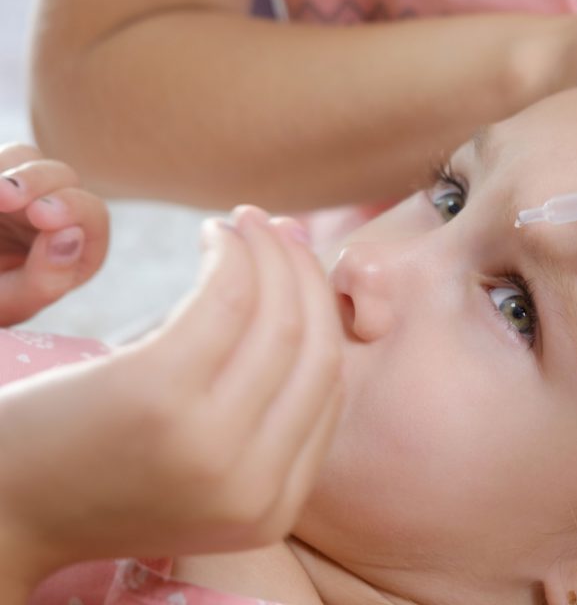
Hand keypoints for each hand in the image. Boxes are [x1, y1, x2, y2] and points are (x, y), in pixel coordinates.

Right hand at [0, 144, 108, 325]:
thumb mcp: (11, 304)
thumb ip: (46, 280)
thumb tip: (70, 235)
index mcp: (76, 248)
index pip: (92, 217)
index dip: (73, 209)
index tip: (41, 215)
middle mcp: (55, 213)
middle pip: (63, 177)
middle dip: (37, 182)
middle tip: (5, 196)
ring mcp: (22, 192)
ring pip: (26, 157)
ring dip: (11, 169)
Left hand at [0, 206, 343, 585]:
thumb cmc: (93, 474)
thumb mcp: (202, 473)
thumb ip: (260, 423)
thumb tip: (306, 315)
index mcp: (270, 508)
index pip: (328, 389)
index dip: (323, 315)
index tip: (302, 269)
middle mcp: (253, 483)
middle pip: (315, 348)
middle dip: (306, 274)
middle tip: (281, 229)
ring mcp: (209, 442)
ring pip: (280, 317)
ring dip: (271, 252)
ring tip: (246, 223)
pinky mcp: (158, 394)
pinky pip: (226, 298)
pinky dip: (231, 252)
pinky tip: (213, 234)